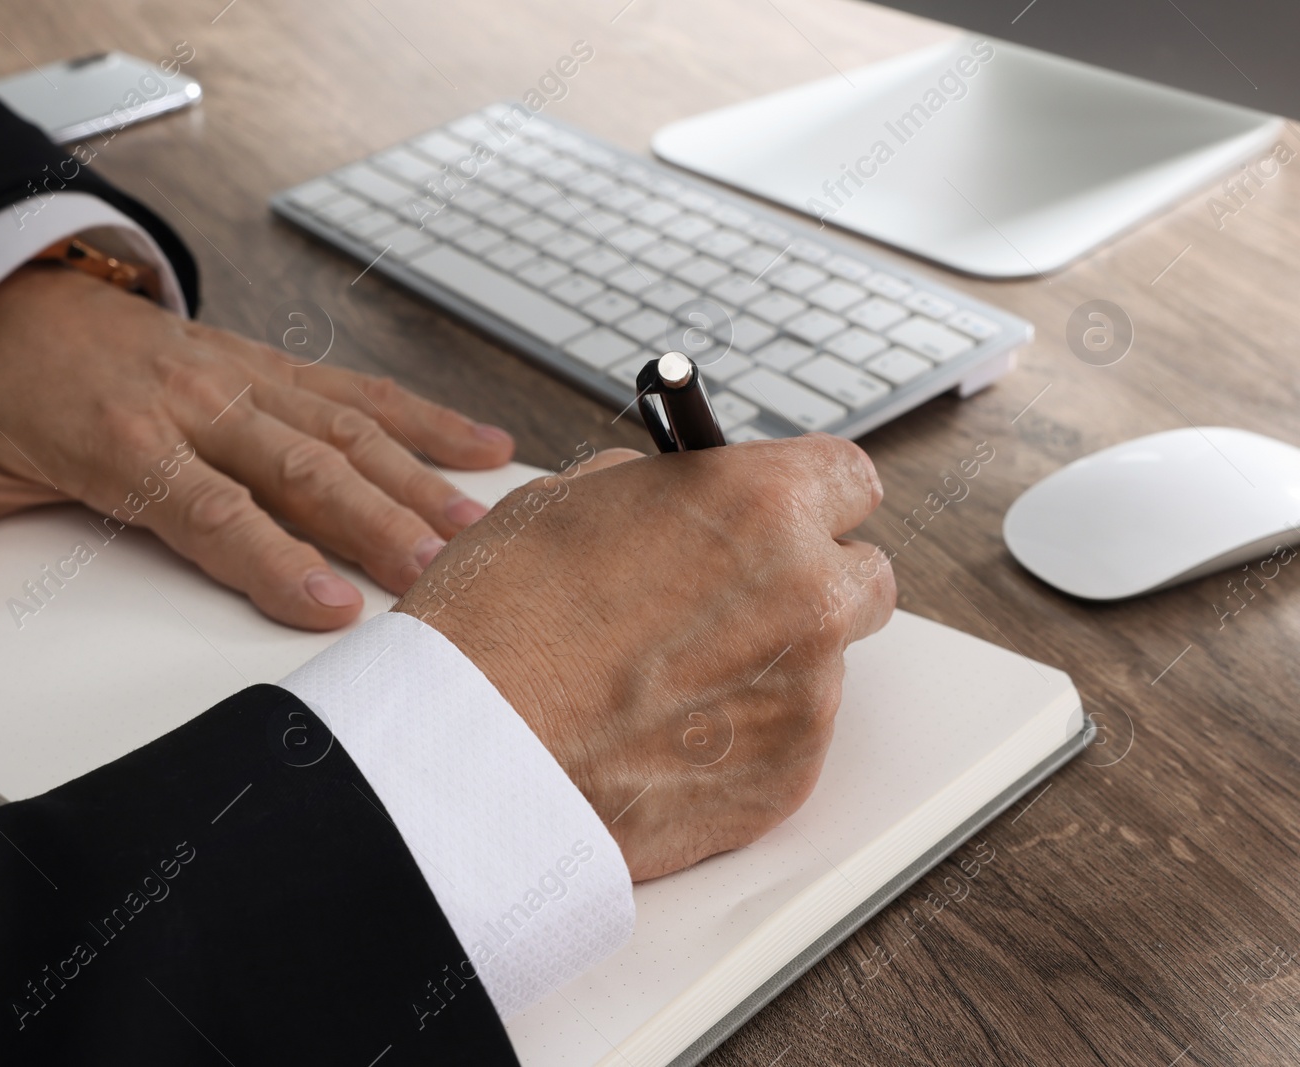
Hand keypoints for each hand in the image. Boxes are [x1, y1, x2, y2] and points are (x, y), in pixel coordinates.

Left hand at [0, 263, 513, 628]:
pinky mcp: (274, 364)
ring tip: (476, 524)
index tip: (335, 606)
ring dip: (416, 476)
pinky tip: (481, 446)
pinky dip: (423, 416)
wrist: (25, 291)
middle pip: (302, 469)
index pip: (212, 511)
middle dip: (377, 524)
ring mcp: (246, 378)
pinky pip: (357, 389)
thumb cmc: (4, 388)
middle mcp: (200, 405)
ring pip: (346, 427)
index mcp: (127, 442)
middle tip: (439, 573)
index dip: (275, 560)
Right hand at [396, 435, 894, 880]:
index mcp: (760, 504)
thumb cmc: (498, 620)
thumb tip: (685, 499)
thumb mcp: (567, 501)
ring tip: (666, 683)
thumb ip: (660, 492)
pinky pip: (787, 742)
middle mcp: (807, 594)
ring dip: (768, 664)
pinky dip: (740, 737)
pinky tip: (663, 734)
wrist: (469, 752)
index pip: (850, 479)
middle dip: (810, 582)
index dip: (810, 497)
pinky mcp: (787, 778)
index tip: (787, 514)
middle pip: (863, 577)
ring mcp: (807, 695)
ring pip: (821, 665)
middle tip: (734, 600)